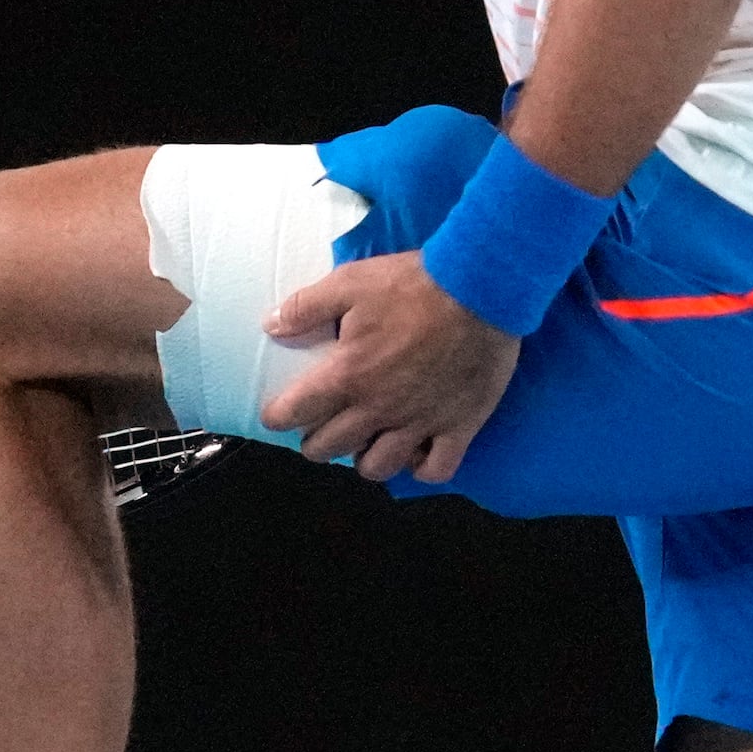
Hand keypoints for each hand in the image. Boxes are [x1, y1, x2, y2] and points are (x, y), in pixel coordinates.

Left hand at [256, 252, 521, 486]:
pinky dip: (421, 468)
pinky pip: (436, 469)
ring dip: (364, 459)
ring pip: (378, 468)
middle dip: (315, 443)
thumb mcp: (350, 282)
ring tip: (366, 442)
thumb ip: (305, 308)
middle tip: (319, 428)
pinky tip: (415, 452)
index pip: (295, 413)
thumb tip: (271, 326)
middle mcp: (378, 409)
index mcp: (347, 376)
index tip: (276, 415)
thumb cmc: (413, 284)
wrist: (481, 287)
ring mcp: (420, 423)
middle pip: (330, 448)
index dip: (278, 417)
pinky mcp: (459, 427)